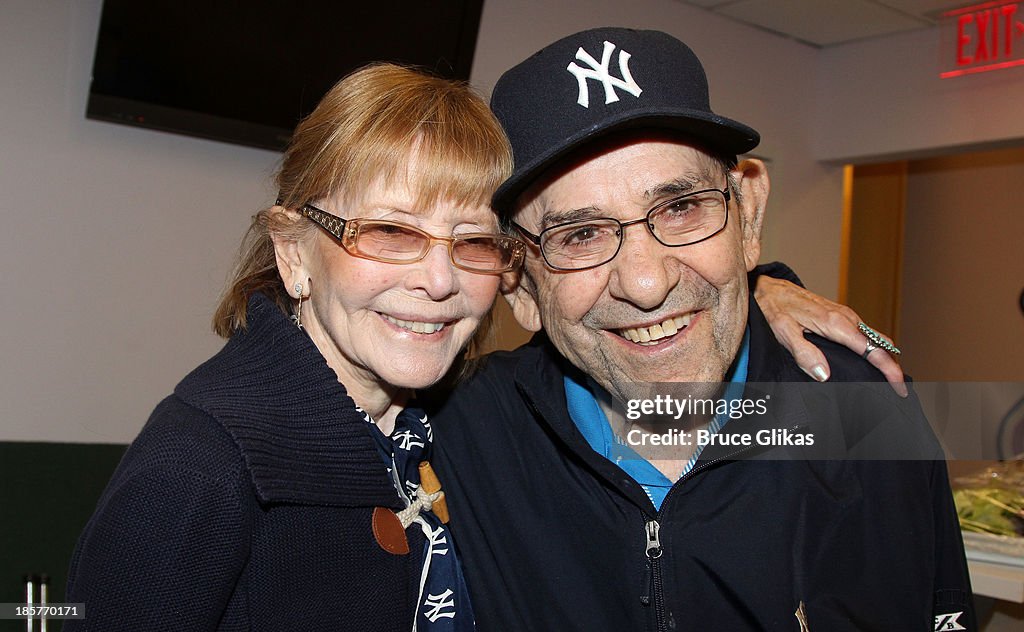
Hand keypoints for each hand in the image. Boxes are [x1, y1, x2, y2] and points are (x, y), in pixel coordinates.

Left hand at [754, 276, 906, 396]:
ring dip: (884, 359)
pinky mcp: (840, 315)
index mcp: (837, 324)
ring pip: (875, 339)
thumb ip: (803, 353)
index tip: (899, 388)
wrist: (768, 287)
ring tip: (887, 382)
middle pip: (882, 344)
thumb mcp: (783, 331)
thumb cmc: (774, 307)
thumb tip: (824, 374)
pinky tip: (869, 363)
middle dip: (893, 367)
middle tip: (898, 391)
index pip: (873, 350)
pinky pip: (865, 334)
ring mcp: (846, 315)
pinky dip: (873, 349)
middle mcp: (847, 318)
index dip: (890, 370)